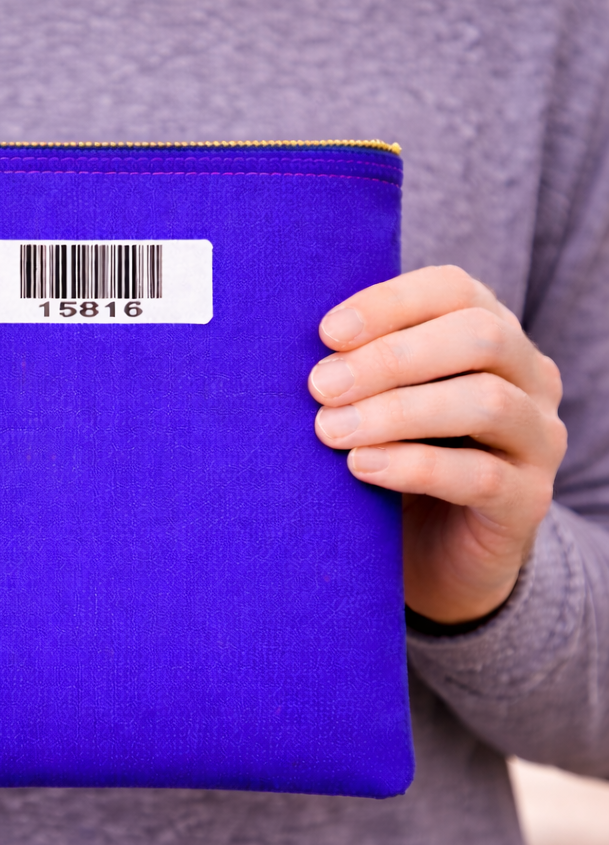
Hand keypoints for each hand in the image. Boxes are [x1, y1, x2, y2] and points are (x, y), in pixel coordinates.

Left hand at [307, 265, 566, 623]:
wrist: (434, 554)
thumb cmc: (394, 458)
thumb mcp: (377, 403)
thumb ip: (357, 369)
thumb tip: (305, 349)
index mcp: (491, 336)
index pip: (454, 291)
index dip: (390, 304)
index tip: (327, 332)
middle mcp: (529, 377)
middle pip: (480, 337)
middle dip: (391, 358)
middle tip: (321, 386)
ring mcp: (538, 438)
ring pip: (485, 403)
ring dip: (397, 411)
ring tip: (331, 429)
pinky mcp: (528, 500)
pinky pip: (480, 475)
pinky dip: (413, 466)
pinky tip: (361, 467)